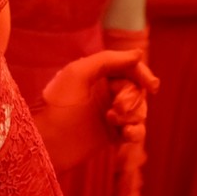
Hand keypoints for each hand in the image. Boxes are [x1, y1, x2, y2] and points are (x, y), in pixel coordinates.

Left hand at [36, 49, 155, 171]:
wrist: (44, 141)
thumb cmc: (56, 103)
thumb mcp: (79, 73)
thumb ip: (109, 59)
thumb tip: (139, 54)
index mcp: (97, 74)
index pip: (130, 69)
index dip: (143, 75)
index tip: (152, 86)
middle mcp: (104, 92)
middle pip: (137, 90)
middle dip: (133, 98)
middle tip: (116, 107)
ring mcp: (109, 114)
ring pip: (139, 111)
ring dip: (133, 115)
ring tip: (112, 121)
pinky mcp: (111, 136)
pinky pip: (135, 131)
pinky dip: (136, 132)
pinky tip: (126, 134)